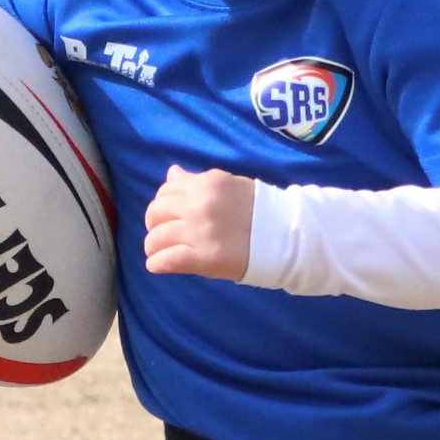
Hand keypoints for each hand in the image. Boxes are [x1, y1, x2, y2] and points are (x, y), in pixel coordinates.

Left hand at [141, 164, 254, 280]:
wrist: (286, 236)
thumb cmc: (259, 209)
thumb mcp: (228, 184)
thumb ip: (197, 181)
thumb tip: (171, 173)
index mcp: (205, 184)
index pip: (166, 190)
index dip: (162, 204)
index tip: (168, 215)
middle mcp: (199, 206)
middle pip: (155, 213)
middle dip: (154, 224)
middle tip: (162, 234)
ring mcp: (200, 233)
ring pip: (156, 238)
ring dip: (153, 246)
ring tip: (160, 252)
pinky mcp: (204, 259)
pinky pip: (167, 261)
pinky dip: (157, 264)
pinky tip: (158, 266)